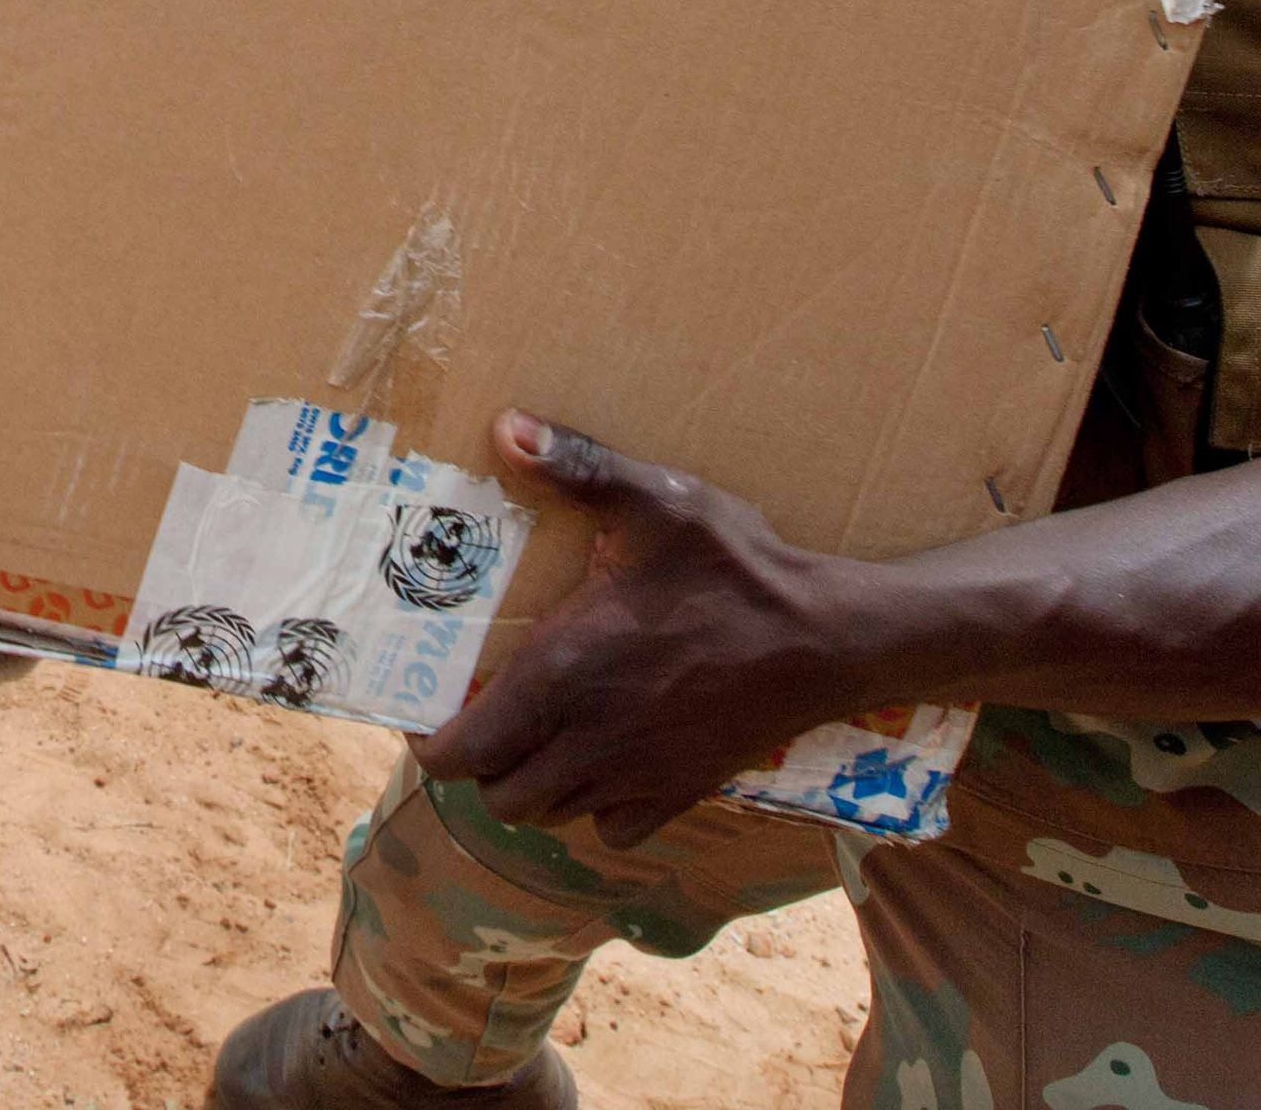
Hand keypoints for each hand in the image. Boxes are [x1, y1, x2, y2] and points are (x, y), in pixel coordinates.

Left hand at [412, 412, 873, 844]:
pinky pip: (613, 830)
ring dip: (535, 784)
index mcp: (562, 674)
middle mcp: (588, 739)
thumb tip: (506, 429)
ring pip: (552, 816)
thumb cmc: (736, 568)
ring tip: (541, 734)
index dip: (434, 744)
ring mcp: (636, 776)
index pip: (462, 752)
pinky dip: (597, 808)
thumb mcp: (657, 500)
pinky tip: (605, 758)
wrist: (826, 638)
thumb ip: (577, 467)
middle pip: (499, 796)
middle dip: (483, 765)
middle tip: (489, 717)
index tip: (433, 714)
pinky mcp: (680, 793)